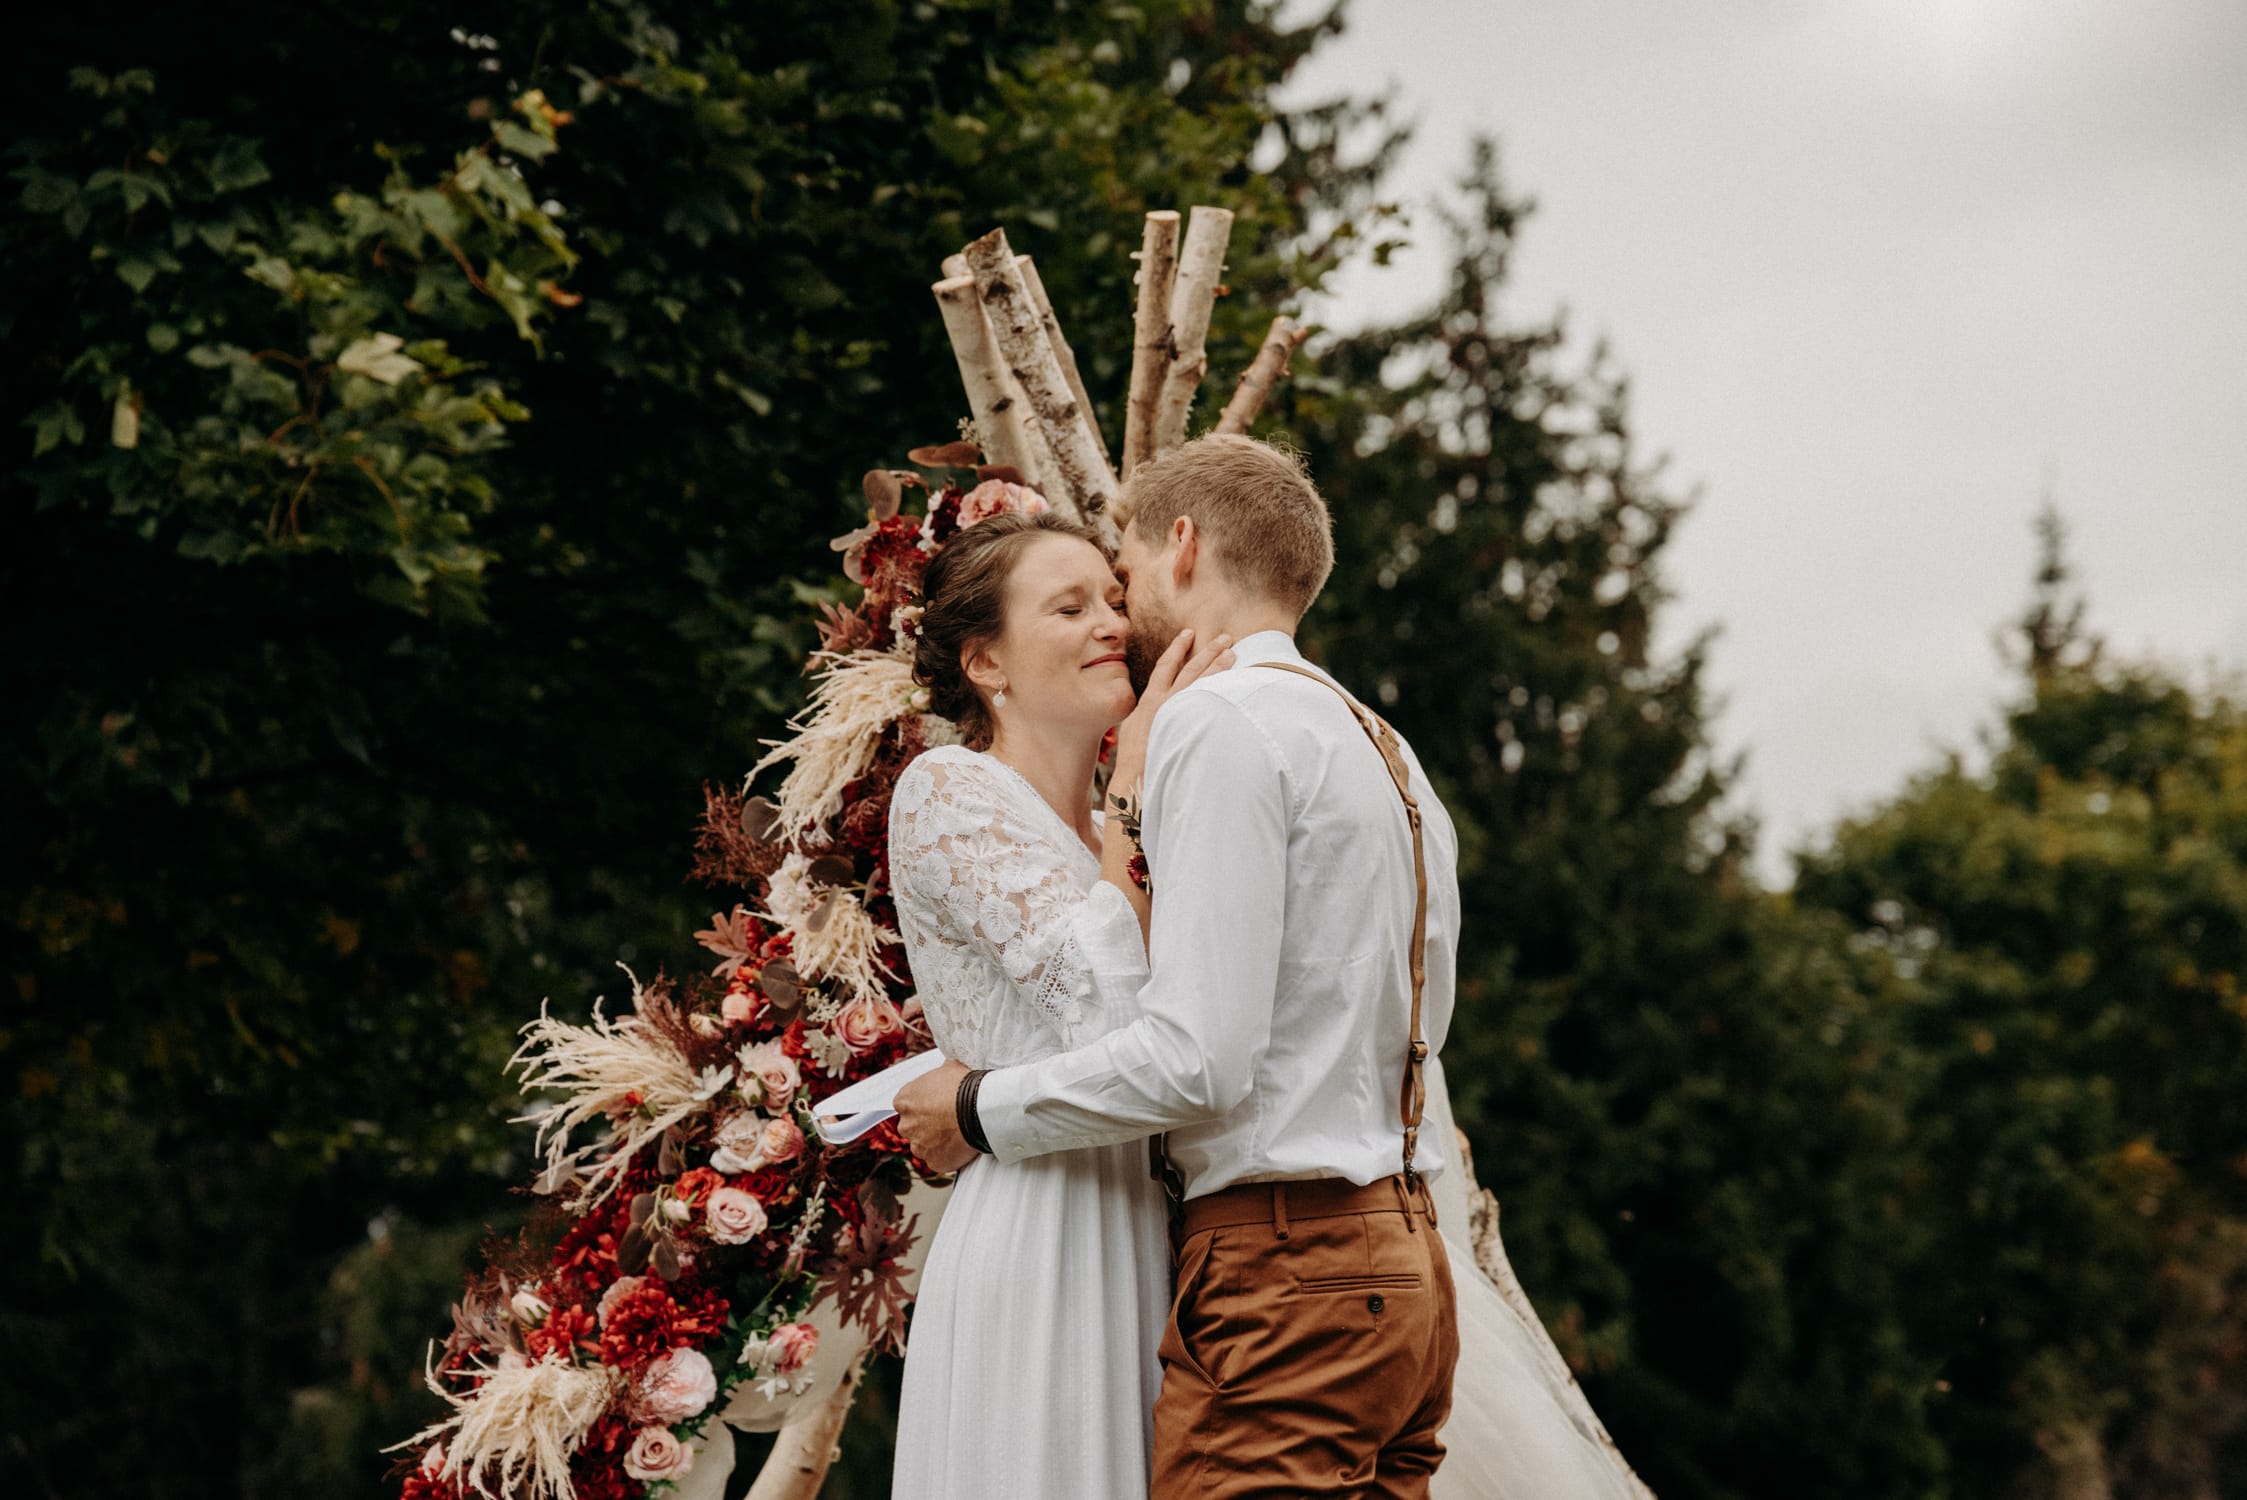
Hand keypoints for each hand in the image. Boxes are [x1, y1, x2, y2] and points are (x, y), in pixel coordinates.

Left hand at [894, 1058, 977, 1173]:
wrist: (979, 1109)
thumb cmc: (963, 1085)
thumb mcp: (949, 1067)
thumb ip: (938, 1075)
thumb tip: (944, 1071)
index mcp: (904, 1101)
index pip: (905, 1104)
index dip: (921, 1104)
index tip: (935, 1104)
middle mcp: (906, 1125)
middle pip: (912, 1126)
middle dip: (925, 1125)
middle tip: (947, 1119)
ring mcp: (919, 1146)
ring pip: (924, 1145)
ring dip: (935, 1141)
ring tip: (957, 1132)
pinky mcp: (934, 1162)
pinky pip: (938, 1159)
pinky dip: (947, 1154)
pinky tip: (961, 1145)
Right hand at [1112, 629, 1235, 793]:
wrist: (1134, 779)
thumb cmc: (1134, 763)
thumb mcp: (1135, 733)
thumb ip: (1149, 719)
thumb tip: (1156, 717)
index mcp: (1149, 701)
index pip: (1165, 666)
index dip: (1177, 648)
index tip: (1189, 634)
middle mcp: (1163, 701)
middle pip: (1189, 668)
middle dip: (1206, 651)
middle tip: (1224, 637)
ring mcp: (1176, 711)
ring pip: (1200, 681)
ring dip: (1217, 665)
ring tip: (1232, 651)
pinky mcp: (1186, 723)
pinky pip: (1206, 699)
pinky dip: (1219, 687)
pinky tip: (1234, 680)